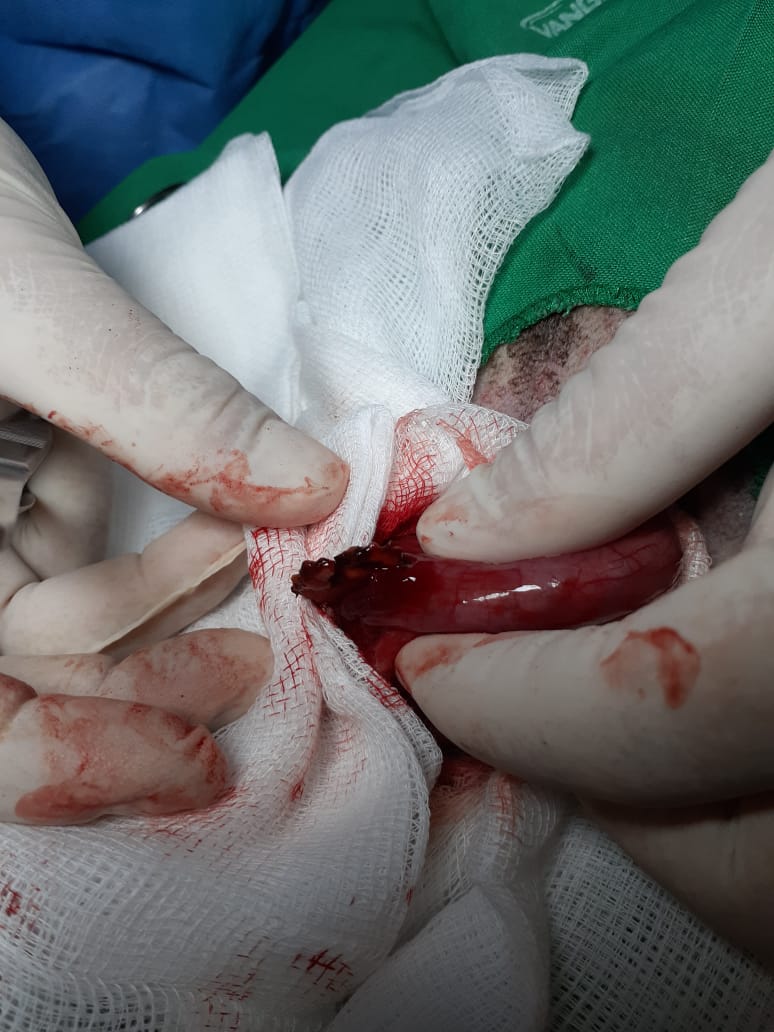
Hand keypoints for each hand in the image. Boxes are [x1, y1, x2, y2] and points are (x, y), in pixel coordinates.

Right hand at [0, 119, 347, 821]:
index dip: (72, 758)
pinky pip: (86, 566)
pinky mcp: (21, 494)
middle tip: (248, 675)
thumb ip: (157, 402)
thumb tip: (314, 487)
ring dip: (162, 626)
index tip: (196, 758)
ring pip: (65, 632)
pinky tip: (217, 541)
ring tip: (251, 592)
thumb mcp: (26, 297)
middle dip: (138, 692)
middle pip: (23, 685)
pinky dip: (156, 570)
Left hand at [397, 153, 773, 962]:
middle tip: (511, 675)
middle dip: (591, 772)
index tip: (428, 659)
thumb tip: (475, 531)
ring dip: (669, 800)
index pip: (690, 709)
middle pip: (748, 853)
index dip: (528, 702)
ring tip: (612, 669)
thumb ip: (634, 411)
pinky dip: (739, 789)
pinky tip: (719, 669)